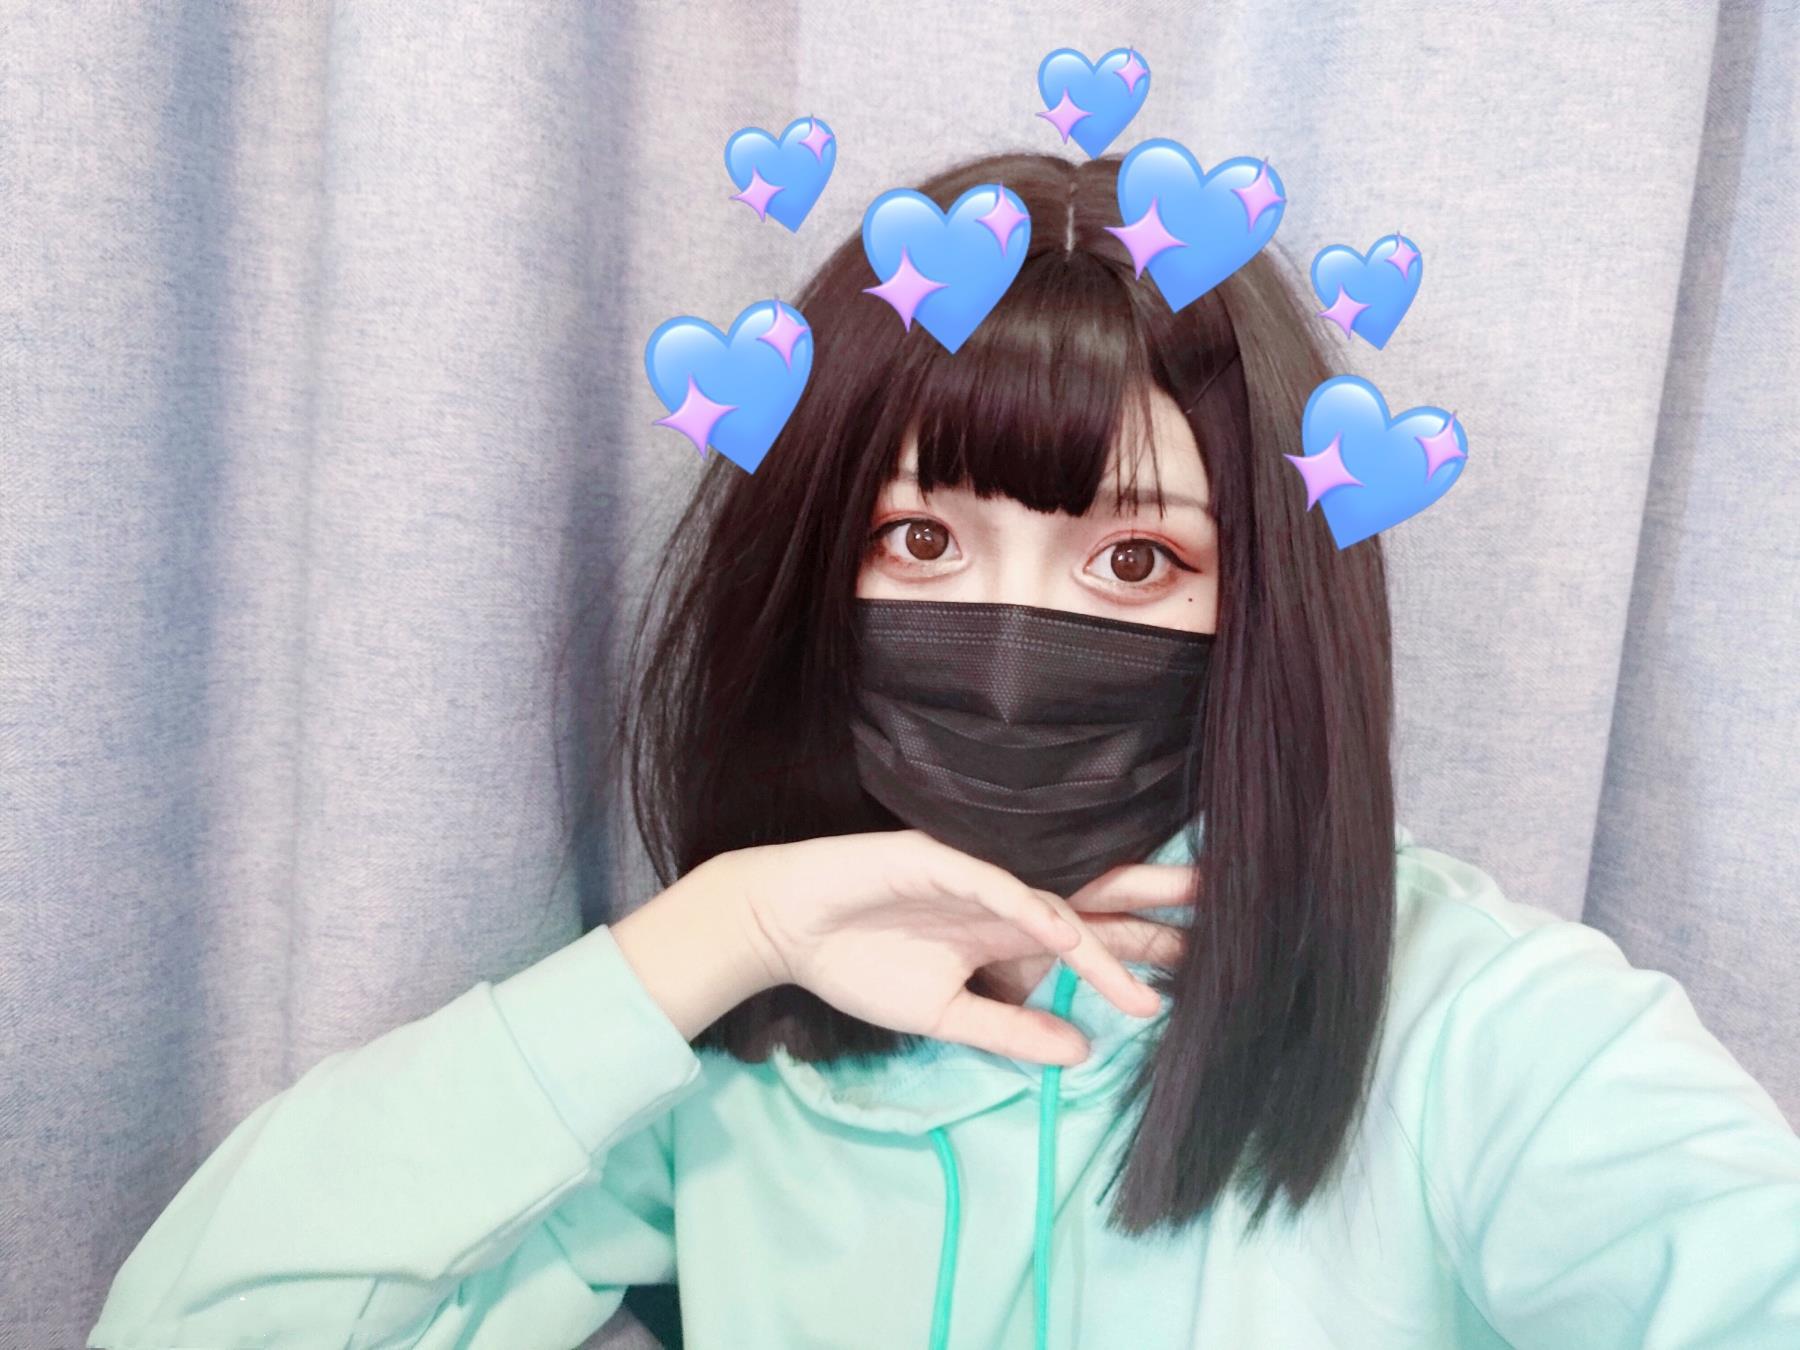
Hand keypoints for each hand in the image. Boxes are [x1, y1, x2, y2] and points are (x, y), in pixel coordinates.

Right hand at [717, 829, 1164, 1064]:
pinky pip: (995, 886)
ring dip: (1112, 920)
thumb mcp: (946, 1015)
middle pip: (1094, 901)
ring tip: (1166, 945)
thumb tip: (1082, 1055)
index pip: (1089, 942)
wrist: (789, 927)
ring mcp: (975, 877)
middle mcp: (1005, 900)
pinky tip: (1068, 936)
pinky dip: (1032, 909)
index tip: (1194, 983)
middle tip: (1224, 912)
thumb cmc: (861, 963)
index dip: (1139, 956)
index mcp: (1009, 932)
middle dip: (1155, 909)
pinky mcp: (936, 861)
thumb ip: (1010, 1030)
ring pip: (1058, 895)